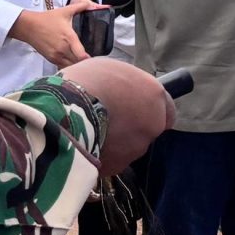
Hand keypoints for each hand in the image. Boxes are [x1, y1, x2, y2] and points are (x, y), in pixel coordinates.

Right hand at [10, 2, 93, 68]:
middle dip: (85, 63)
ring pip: (71, 67)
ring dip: (77, 65)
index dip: (89, 59)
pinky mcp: (51, 59)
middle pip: (78, 63)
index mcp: (69, 37)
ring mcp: (56, 55)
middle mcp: (63, 49)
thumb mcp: (64, 11)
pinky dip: (69, 66)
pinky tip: (72, 61)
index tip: (94, 57)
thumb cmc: (47, 19)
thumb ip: (80, 7)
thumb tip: (91, 4)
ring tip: (82, 62)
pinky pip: (63, 67)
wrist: (29, 26)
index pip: (82, 55)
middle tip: (91, 61)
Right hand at [60, 56, 174, 175]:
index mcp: (154, 95)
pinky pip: (112, 161)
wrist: (66, 112)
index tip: (138, 112)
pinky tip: (86, 145)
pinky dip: (103, 155)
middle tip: (109, 120)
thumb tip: (121, 91)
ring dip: (117, 142)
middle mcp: (153, 123)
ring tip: (92, 131)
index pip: (167, 110)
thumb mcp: (109, 69)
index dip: (151, 111)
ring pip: (129, 147)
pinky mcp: (118, 166)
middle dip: (132, 128)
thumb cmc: (87, 81)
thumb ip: (124, 84)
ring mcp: (137, 148)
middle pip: (147, 130)